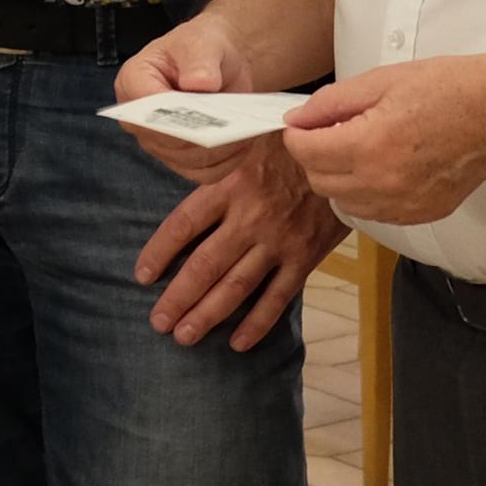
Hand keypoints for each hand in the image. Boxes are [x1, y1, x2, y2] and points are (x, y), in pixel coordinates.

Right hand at [114, 16, 266, 182]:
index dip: (175, 116)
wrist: (218, 64)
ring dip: (220, 152)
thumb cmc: (203, 48)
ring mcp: (158, 143)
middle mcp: (138, 119)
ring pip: (188, 162)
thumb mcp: (203, 43)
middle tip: (236, 127)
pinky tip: (244, 145)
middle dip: (203, 137)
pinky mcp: (180, 160)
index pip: (146, 108)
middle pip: (167, 142)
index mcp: (133, 82)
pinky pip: (204, 173)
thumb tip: (199, 84)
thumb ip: (199, 60)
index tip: (207, 112)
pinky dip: (227, 163)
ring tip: (245, 134)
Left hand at [134, 140, 338, 349]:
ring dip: (208, 315)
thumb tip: (173, 164)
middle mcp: (250, 217)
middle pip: (205, 265)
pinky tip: (238, 343)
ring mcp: (279, 241)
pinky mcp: (305, 257)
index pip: (183, 224)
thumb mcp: (244, 142)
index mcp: (229, 186)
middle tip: (158, 322)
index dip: (159, 252)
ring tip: (184, 336)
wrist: (343, 154)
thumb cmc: (287, 146)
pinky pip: (278, 297)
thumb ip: (213, 164)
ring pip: (237, 286)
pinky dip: (258, 323)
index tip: (142, 275)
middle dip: (178, 297)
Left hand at [284, 49, 485, 224]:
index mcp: (371, 146)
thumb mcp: (382, 80)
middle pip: (319, 182)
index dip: (296, 136)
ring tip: (359, 146)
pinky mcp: (423, 214)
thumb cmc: (450, 89)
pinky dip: (366, 193)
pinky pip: (374, 213)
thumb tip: (298, 119)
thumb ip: (331, 103)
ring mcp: (405, 205)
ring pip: (343, 202)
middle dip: (314, 156)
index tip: (300, 124)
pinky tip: (381, 166)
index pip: (306, 154)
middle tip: (330, 131)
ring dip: (339, 177)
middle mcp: (385, 184)